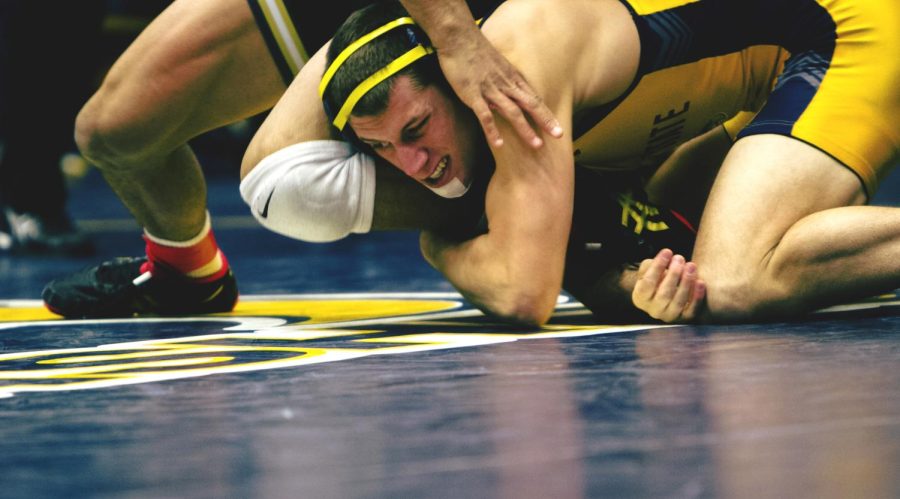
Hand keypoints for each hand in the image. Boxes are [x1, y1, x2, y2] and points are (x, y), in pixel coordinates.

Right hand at [436, 27, 562, 148]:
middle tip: (559, 135)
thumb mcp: (497, 66)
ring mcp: (490, 90)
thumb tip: (503, 103)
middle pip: (530, 105)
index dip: (547, 114)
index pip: (534, 98)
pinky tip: (499, 144)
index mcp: (512, 78)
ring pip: (513, 112)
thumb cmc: (476, 52)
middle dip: (545, 121)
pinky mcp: (473, 95)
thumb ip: (502, 84)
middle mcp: (505, 85)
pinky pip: (485, 116)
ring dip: (525, 129)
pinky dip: (493, 131)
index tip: (557, 128)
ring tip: (536, 145)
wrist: (459, 39)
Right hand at [632, 249, 705, 322]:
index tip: (667, 251)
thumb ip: (653, 264)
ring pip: (679, 302)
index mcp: (641, 298)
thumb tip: (667, 256)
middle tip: (680, 258)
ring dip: (686, 283)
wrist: (662, 295)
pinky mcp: (684, 319)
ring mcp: (669, 316)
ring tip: (691, 266)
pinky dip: (697, 297)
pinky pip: (692, 310)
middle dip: (674, 274)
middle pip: (664, 294)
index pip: (648, 283)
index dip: (657, 267)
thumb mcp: (647, 271)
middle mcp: (653, 310)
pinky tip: (700, 282)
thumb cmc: (655, 279)